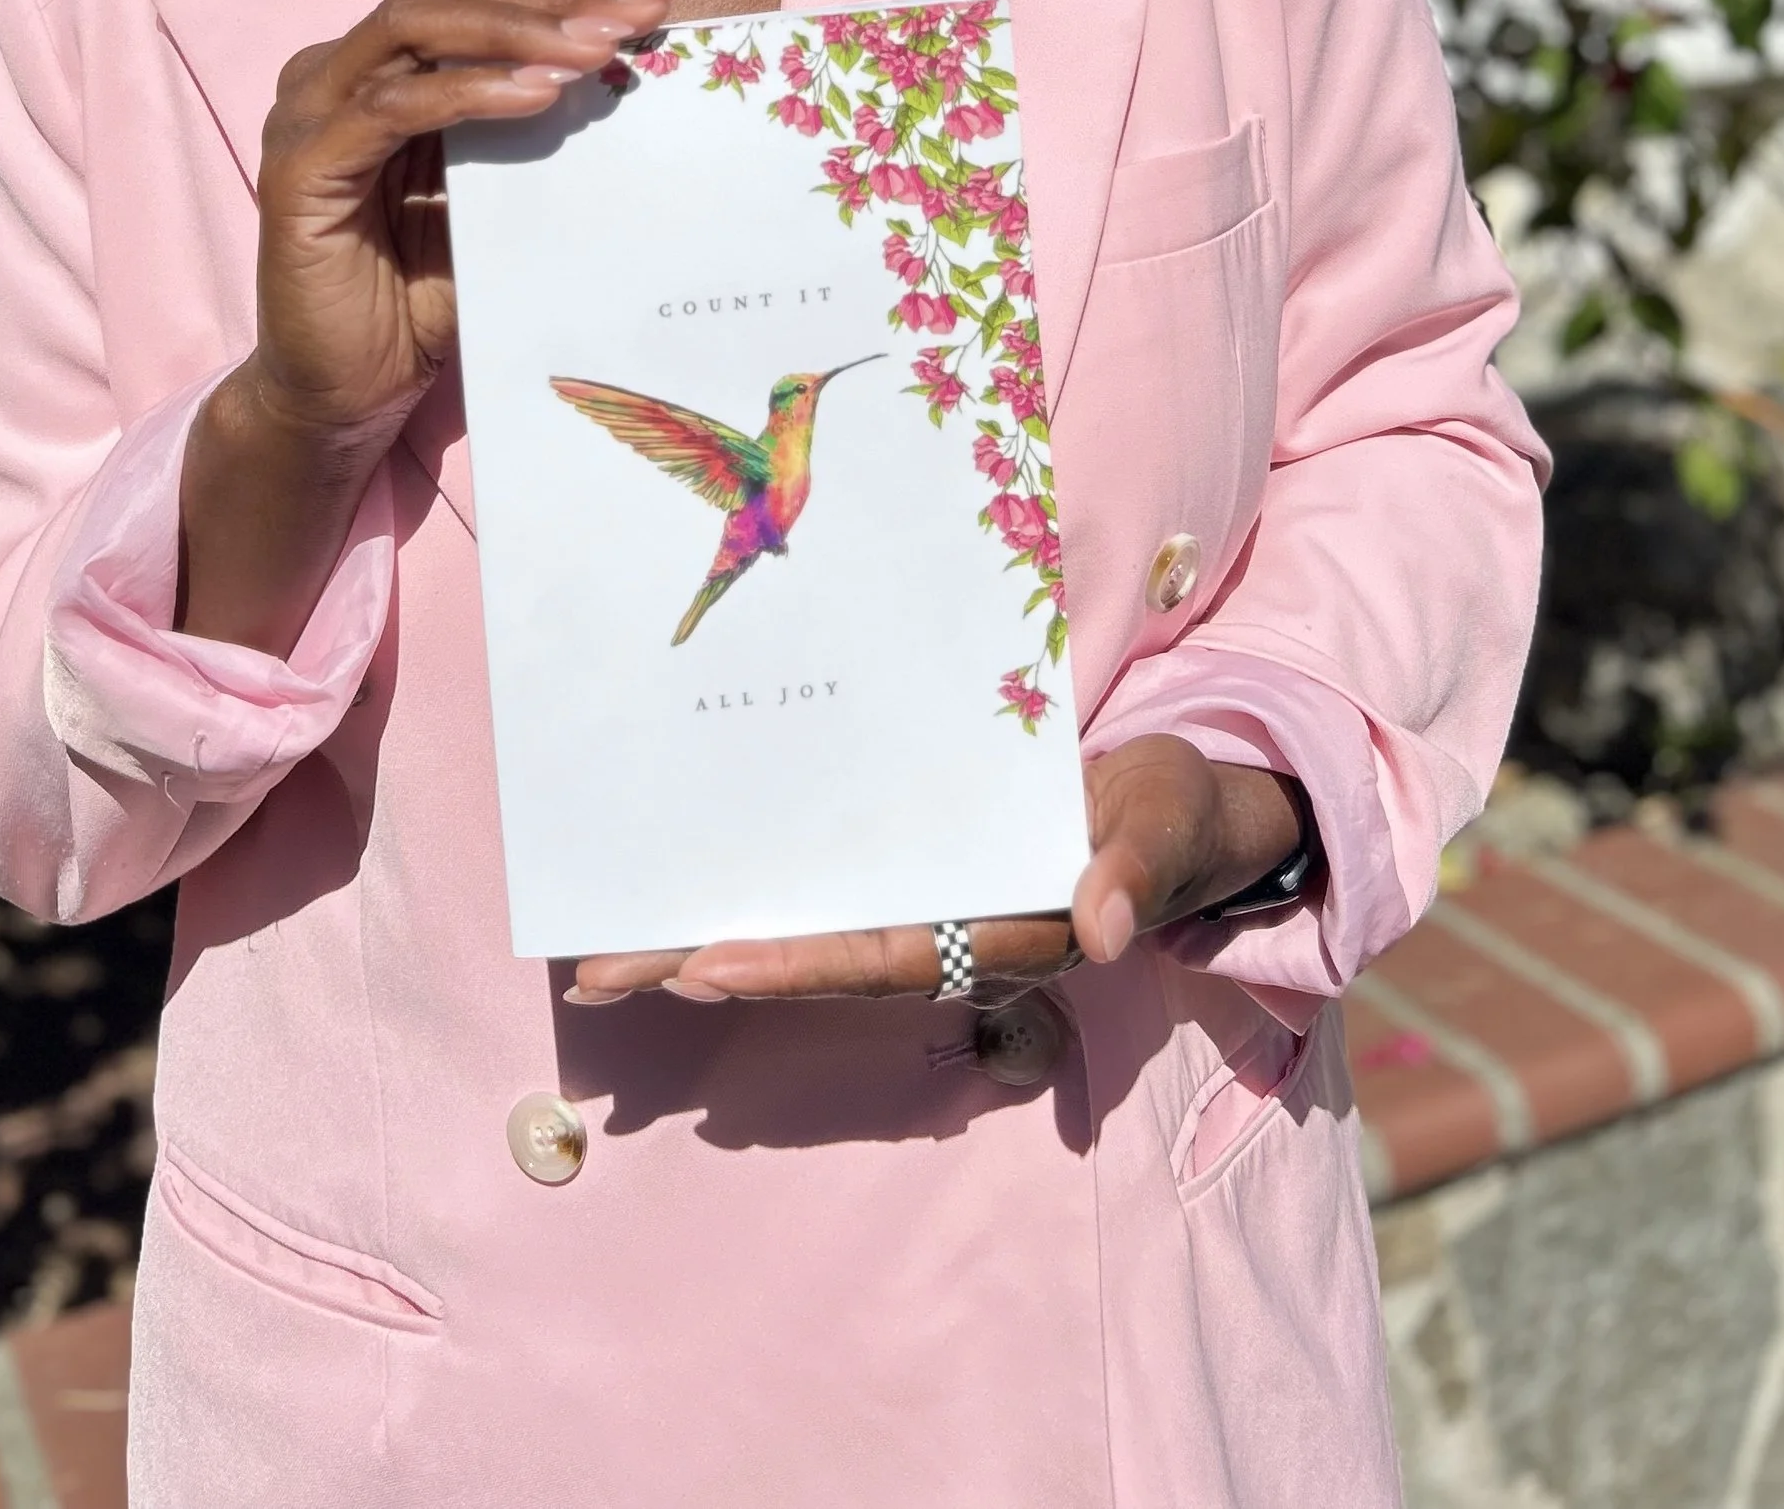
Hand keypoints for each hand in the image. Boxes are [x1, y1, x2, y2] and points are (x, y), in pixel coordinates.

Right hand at [180, 0, 670, 649]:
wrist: (344, 396)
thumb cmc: (417, 300)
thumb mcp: (492, 208)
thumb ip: (531, 145)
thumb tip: (632, 91)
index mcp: (383, 75)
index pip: (477, 10)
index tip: (651, 4)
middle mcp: (335, 76)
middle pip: (449, 5)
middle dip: (549, 6)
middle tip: (634, 15)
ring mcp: (309, 114)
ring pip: (415, 33)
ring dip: (515, 36)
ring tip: (596, 51)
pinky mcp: (298, 167)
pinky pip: (390, 107)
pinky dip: (467, 93)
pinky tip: (537, 96)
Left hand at [565, 742, 1308, 1003]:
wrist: (1180, 812)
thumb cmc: (1170, 811)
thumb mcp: (1167, 823)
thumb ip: (1134, 870)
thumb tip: (1100, 929)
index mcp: (1003, 929)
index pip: (886, 954)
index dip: (797, 963)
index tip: (709, 962)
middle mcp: (949, 934)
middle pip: (816, 960)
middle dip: (710, 965)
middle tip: (603, 973)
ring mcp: (928, 911)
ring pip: (803, 936)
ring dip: (705, 946)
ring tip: (604, 955)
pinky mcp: (915, 875)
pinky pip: (822, 897)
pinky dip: (751, 904)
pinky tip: (678, 904)